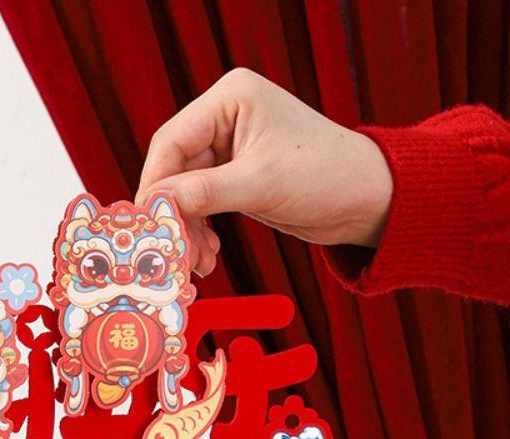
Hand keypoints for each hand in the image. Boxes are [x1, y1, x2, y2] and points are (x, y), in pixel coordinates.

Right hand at [136, 68, 393, 275]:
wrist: (367, 199)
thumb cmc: (325, 176)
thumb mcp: (259, 184)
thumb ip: (202, 193)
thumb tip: (155, 204)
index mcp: (231, 98)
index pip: (171, 141)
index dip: (156, 186)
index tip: (149, 225)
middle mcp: (225, 117)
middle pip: (173, 170)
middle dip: (174, 216)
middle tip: (176, 253)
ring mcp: (228, 147)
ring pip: (183, 193)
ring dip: (187, 231)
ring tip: (200, 262)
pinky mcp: (234, 175)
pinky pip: (200, 205)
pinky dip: (200, 232)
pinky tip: (210, 255)